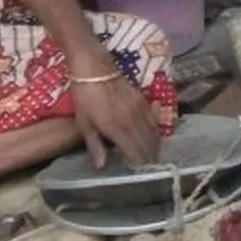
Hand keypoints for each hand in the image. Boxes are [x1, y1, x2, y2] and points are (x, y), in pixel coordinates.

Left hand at [67, 53, 159, 168]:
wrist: (94, 68)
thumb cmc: (85, 96)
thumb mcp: (85, 124)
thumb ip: (95, 145)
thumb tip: (102, 166)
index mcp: (118, 128)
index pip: (135, 151)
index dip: (139, 163)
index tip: (140, 172)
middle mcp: (134, 120)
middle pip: (148, 142)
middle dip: (150, 156)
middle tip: (150, 167)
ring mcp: (141, 109)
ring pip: (153, 131)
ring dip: (155, 144)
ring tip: (154, 154)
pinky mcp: (143, 99)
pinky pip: (154, 118)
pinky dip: (155, 129)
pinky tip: (155, 133)